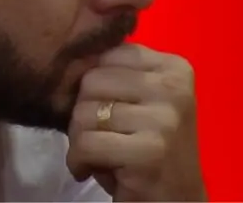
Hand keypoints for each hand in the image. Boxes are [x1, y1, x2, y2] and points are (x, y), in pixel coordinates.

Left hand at [65, 44, 206, 201]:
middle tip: (97, 136)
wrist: (174, 201)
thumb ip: (112, 76)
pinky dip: (78, 161)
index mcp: (173, 68)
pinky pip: (87, 143)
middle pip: (91, 80)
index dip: (92, 85)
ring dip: (78, 139)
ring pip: (84, 111)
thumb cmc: (146, 148)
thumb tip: (68, 56)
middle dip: (82, 112)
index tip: (104, 110)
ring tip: (97, 154)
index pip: (106, 54)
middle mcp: (174, 87)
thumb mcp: (135, 101)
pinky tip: (90, 170)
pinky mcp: (150, 151)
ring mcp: (164, 119)